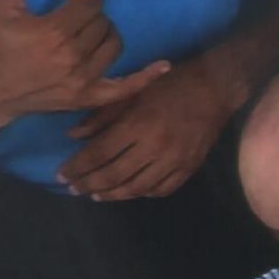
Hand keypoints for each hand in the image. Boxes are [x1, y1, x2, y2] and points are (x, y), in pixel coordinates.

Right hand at [0, 0, 169, 129]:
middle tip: (75, 21)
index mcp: (54, 32)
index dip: (82, 0)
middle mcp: (72, 56)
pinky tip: (162, 66)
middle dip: (91, 17)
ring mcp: (82, 80)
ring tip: (90, 35)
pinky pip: (123, 88)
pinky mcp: (87, 98)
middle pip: (102, 23)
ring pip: (114, 45)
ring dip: (106, 36)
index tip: (70, 5)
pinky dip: (144, 78)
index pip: (90, 4)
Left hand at [58, 55, 233, 199]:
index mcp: (138, 124)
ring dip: (111, 194)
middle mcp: (154, 147)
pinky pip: (161, 190)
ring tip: (96, 194)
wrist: (217, 86)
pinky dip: (142, 193)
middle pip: (113, 175)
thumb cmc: (171, 84)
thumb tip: (72, 135)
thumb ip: (103, 114)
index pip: (99, 153)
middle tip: (73, 188)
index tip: (61, 175)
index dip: (77, 167)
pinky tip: (131, 190)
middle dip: (88, 183)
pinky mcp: (189, 167)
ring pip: (135, 187)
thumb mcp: (134, 92)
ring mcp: (173, 161)